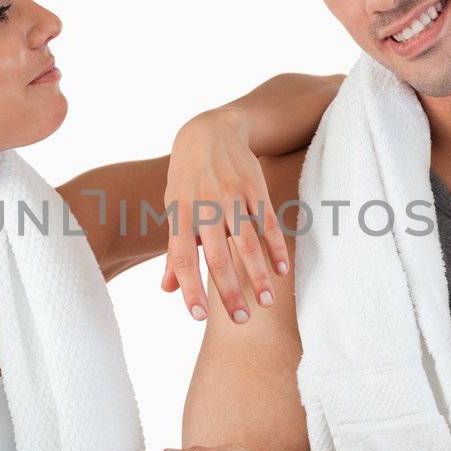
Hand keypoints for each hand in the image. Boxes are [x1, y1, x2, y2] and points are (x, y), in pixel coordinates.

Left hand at [161, 108, 288, 323]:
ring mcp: (232, 196)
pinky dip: (276, 247)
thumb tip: (168, 290)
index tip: (197, 316)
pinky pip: (267, 222)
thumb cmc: (187, 179)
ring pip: (247, 242)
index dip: (189, 287)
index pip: (182, 257)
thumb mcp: (174, 209)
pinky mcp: (255, 188)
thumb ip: (174, 251)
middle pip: (217, 256)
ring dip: (258, 274)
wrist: (210, 131)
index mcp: (180, 214)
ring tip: (267, 302)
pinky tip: (282, 271)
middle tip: (241, 320)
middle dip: (229, 291)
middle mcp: (205, 206)